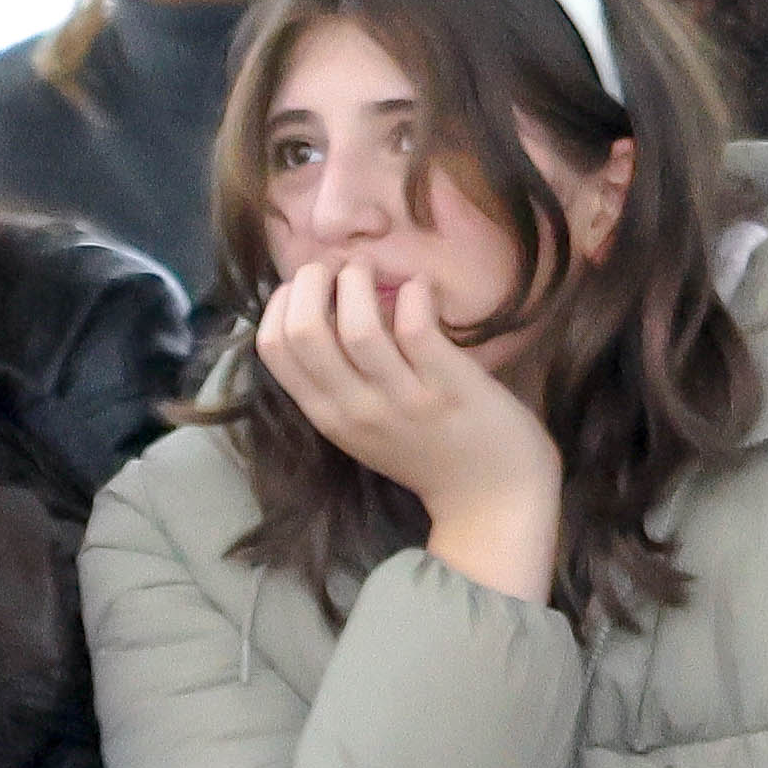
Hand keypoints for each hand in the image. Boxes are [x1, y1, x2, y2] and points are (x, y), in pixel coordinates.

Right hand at [252, 263, 567, 605]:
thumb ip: (338, 384)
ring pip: (357, 327)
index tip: (307, 285)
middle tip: (337, 267)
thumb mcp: (363, 428)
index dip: (282, 302)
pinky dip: (414, 294)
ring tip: (372, 269)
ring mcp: (403, 399)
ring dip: (358, 280)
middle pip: (304, 331)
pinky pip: (416, 328)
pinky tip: (421, 288)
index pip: (274, 348)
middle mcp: (357, 409)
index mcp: (329, 415)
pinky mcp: (449, 387)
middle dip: (311, 280)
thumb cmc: (429, 452)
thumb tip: (319, 311)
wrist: (493, 500)